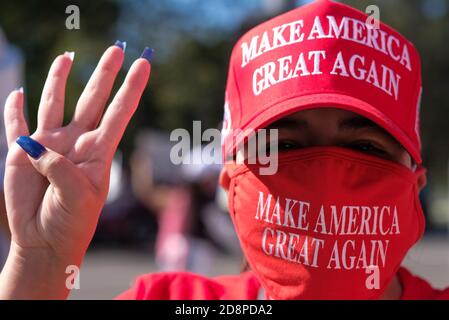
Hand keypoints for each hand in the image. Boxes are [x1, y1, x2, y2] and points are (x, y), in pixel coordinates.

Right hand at [0, 45, 150, 297]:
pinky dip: (14, 108)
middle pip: (92, 99)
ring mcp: (49, 144)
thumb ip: (60, 170)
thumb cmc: (70, 222)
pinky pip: (16, 123)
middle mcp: (76, 142)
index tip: (144, 65)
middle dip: (104, 74)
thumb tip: (37, 146)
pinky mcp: (22, 152)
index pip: (119, 113)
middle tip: (117, 48)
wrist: (45, 240)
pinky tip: (19, 92)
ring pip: (56, 103)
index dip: (131, 88)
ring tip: (68, 57)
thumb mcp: (77, 198)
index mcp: (98, 152)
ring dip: (60, 79)